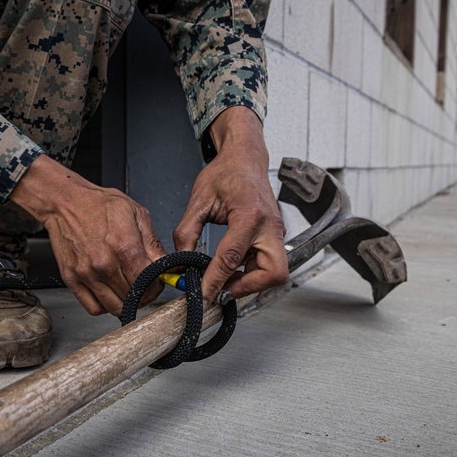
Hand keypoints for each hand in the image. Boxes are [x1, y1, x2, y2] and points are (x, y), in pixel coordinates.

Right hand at [9, 155, 167, 315]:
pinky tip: (109, 292)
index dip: (157, 285)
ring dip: (125, 303)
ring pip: (115, 308)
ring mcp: (86, 274)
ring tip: (127, 289)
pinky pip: (93, 307)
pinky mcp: (71, 279)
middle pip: (133, 297)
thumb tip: (166, 265)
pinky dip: (104, 306)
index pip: (148, 283)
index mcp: (123, 246)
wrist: (65, 202)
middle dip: (144, 294)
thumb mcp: (136, 213)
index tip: (156, 281)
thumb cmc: (98, 204)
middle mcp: (104, 264)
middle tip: (143, 284)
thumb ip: (153, 243)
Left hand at [173, 107, 288, 304]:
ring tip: (224, 277)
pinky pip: (269, 264)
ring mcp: (276, 231)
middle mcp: (269, 226)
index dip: (215, 282)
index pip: (231, 258)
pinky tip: (232, 267)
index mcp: (249, 215)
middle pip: (272, 273)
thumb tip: (180, 262)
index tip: (203, 297)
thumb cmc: (226, 173)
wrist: (245, 158)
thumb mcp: (199, 200)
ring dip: (251, 282)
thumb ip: (187, 233)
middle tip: (222, 289)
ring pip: (274, 273)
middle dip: (248, 287)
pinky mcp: (275, 236)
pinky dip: (252, 272)